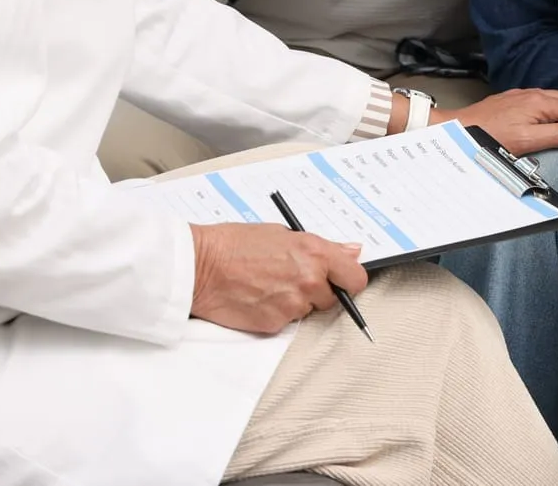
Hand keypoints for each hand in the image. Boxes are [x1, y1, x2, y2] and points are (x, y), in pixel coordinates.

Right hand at [188, 223, 368, 334]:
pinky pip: (287, 322)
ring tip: (268, 285)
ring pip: (309, 310)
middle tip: (291, 279)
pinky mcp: (276, 324)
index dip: (350, 280)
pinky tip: (258, 297)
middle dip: (319, 292)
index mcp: (314, 253)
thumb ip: (321, 247)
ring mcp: (294, 305)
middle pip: (334, 298)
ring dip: (296, 302)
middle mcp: (310, 280)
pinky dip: (277, 313)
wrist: (201, 266)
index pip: (356, 278)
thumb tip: (353, 251)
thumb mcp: (282, 233)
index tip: (342, 281)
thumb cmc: (235, 244)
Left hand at [441, 87, 557, 154]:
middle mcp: (534, 94)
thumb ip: (556, 135)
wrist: (459, 127)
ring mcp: (523, 94)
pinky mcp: (514, 99)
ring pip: (557, 97)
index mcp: (540, 103)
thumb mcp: (527, 141)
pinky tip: (557, 116)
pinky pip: (545, 98)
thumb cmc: (490, 136)